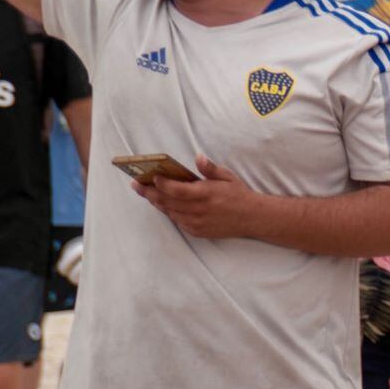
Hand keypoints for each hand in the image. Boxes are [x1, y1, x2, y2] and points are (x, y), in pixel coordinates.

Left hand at [136, 156, 264, 240]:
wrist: (252, 218)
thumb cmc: (238, 194)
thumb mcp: (227, 177)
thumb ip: (210, 168)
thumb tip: (198, 157)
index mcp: (205, 194)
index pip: (176, 189)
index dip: (161, 184)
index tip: (152, 177)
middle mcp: (198, 210)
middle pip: (166, 201)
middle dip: (149, 192)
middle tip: (137, 185)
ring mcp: (196, 222)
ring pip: (169, 211)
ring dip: (157, 202)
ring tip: (146, 193)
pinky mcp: (196, 231)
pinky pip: (177, 220)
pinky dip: (169, 211)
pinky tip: (164, 204)